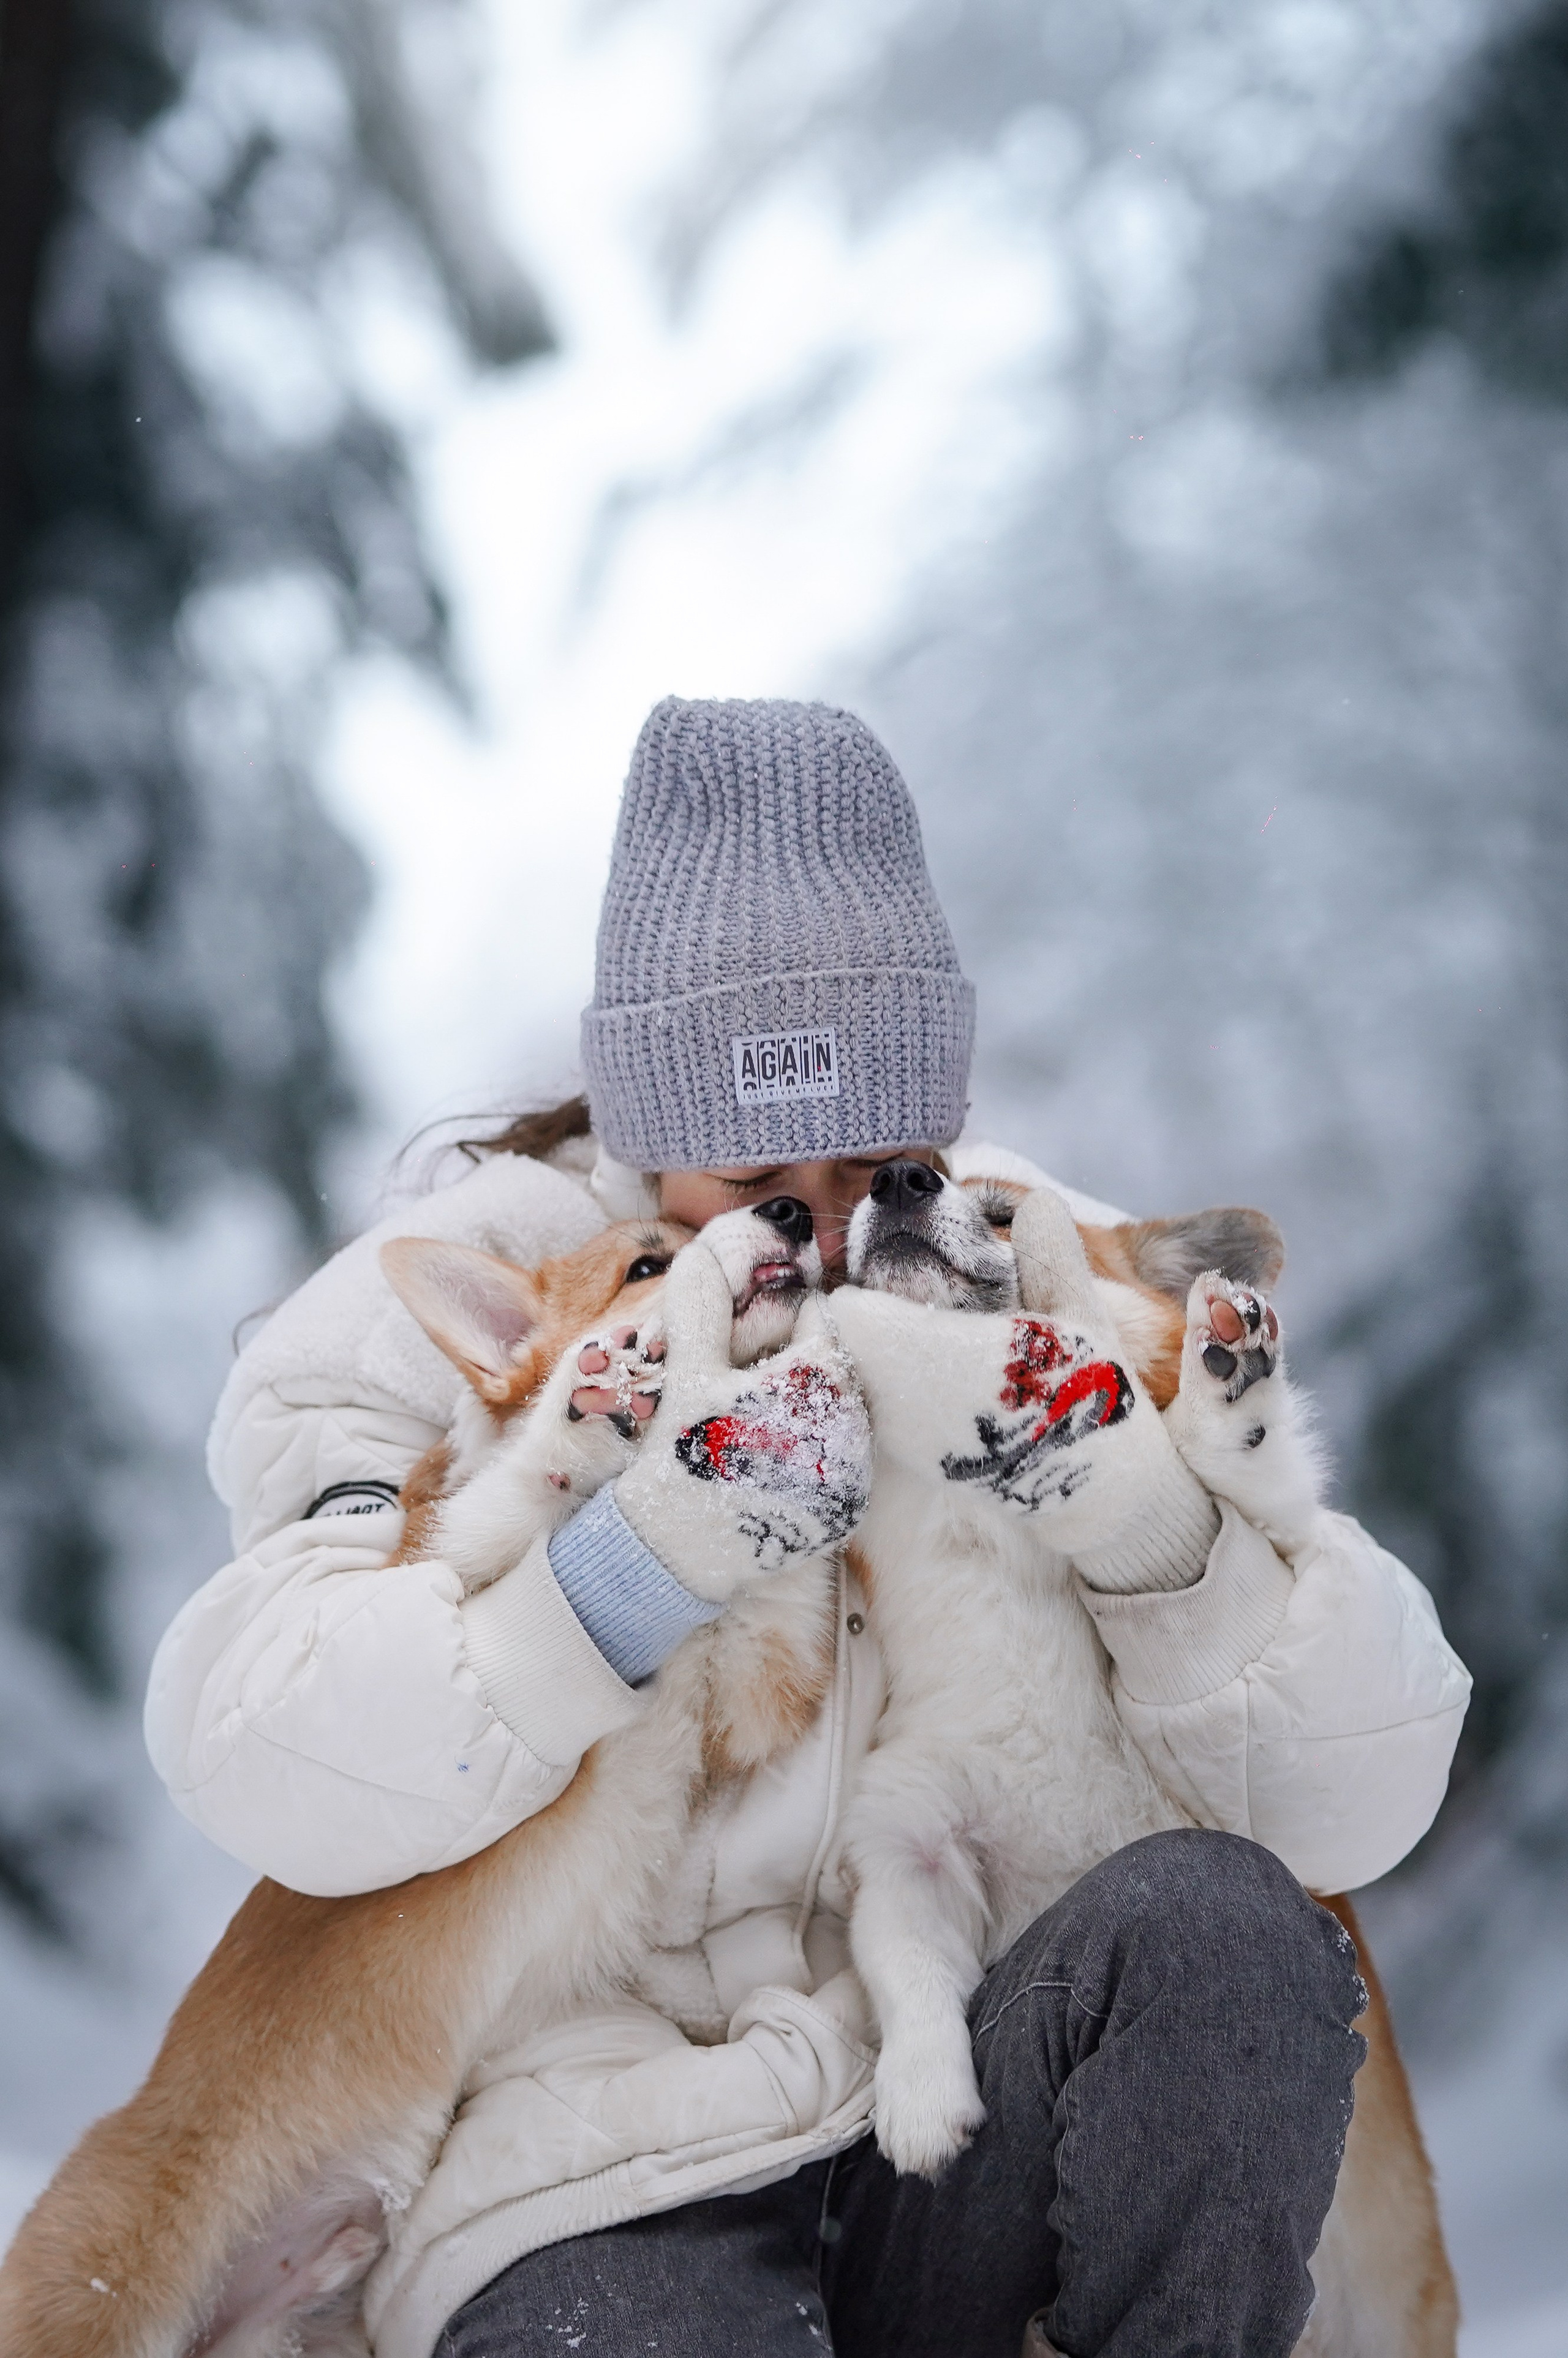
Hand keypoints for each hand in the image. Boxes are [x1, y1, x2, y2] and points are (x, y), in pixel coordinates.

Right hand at [612, 1238, 871, 1601]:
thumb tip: (708, 1246)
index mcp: (817, 1379)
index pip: (817, 1320)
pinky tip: (766, 1467)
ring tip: (751, 1434)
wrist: (669, 1551)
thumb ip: (704, 1300)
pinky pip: (840, 1458)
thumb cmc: (677, 1451)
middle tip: (744, 1396)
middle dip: (794, 1370)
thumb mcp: (687, 1368)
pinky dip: (809, 1453)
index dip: (776, 1327)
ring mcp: (854, 1472)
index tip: (742, 1356)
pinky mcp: (848, 1510)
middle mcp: (852, 1426)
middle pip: (833, 1368)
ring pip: (839, 1412)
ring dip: (803, 1411)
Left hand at [831, 1189, 1214, 1578]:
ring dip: (861, 1356)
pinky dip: (874, 1392)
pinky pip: (865, 1415)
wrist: (1096, 1488)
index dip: (858, 1288)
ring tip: (907, 1339)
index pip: (844, 1314)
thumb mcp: (1081, 1315)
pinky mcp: (909, 1463)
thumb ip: (1051, 1255)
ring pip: (845, 1383)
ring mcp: (903, 1439)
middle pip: (834, 1348)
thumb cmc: (1090, 1392)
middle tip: (884, 1302)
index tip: (881, 1276)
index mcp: (939, 1354)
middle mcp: (906, 1403)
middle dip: (852, 1323)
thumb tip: (1040, 1199)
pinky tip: (919, 1382)